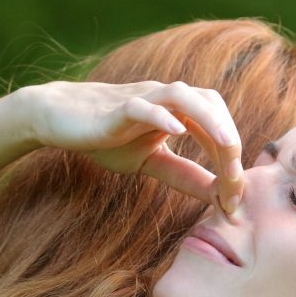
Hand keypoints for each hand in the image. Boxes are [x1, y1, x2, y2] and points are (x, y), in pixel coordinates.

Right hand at [21, 80, 245, 213]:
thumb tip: (218, 199)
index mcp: (179, 111)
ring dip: (209, 118)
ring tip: (227, 145)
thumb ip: (183, 174)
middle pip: (211, 106)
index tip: (234, 199)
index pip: (217, 127)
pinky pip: (142, 107)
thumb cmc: (108, 138)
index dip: (231, 161)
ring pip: (183, 97)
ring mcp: (142, 99)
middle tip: (235, 180)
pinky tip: (176, 131)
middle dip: (229, 142)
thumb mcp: (151, 162)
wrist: (59, 117)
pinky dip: (161, 116)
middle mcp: (166, 99)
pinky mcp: (116, 108)